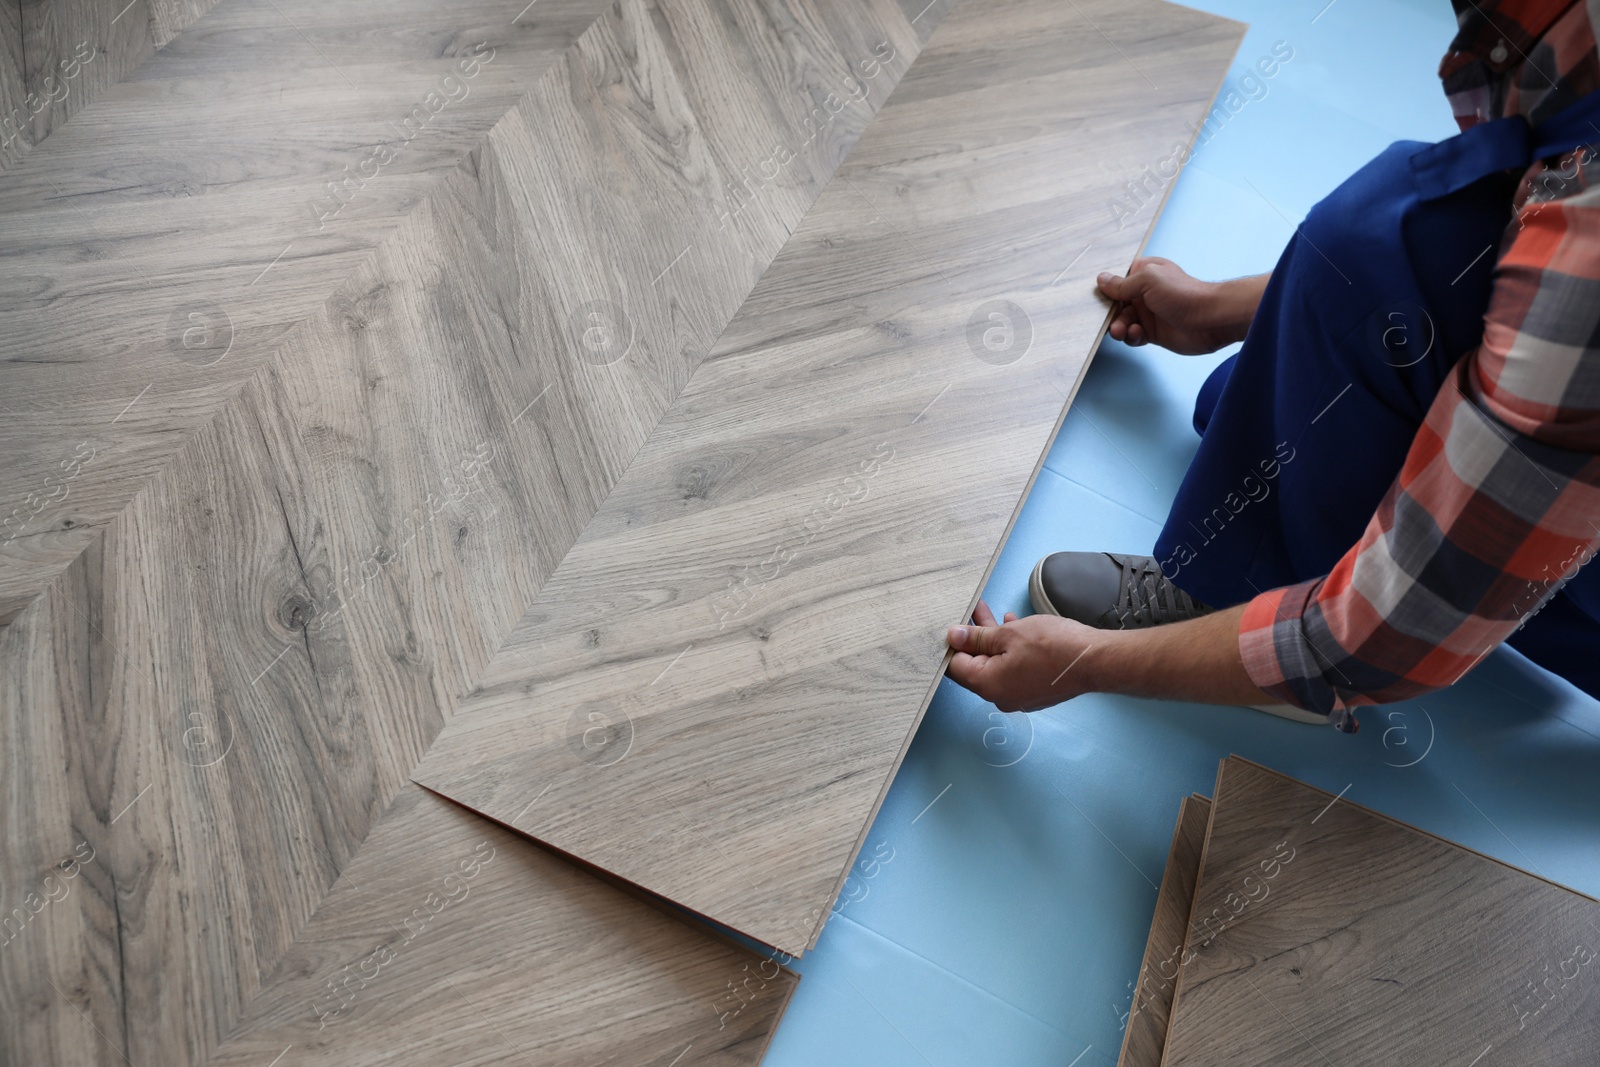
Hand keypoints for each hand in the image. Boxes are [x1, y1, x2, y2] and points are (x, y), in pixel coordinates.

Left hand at [944, 600, 1100, 712]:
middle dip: (974, 636)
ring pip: (996, 664)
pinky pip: (1013, 670)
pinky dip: (1010, 650)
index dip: (952, 643)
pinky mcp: (1034, 691)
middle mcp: (1000, 696)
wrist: (1093, 661)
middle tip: (973, 611)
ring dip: (993, 640)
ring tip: (993, 615)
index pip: (955, 666)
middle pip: (976, 665)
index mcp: (987, 685)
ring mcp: (1018, 696)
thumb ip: (977, 637)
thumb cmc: (1053, 646)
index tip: (954, 622)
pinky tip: (1014, 629)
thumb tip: (953, 637)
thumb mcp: (1009, 634)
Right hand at [1098, 259, 1264, 354]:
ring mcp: (1149, 314)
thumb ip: (1122, 283)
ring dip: (1119, 327)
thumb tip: (1101, 279)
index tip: (1097, 298)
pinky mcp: (1154, 333)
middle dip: (1110, 313)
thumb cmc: (1183, 293)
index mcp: (1144, 274)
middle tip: (1110, 321)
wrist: (1209, 319)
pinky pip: (1134, 336)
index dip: (1107, 289)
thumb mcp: (1148, 280)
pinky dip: (1131, 336)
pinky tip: (1137, 334)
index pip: (1118, 280)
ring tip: (1121, 331)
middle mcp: (1145, 293)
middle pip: (1116, 304)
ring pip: (1123, 321)